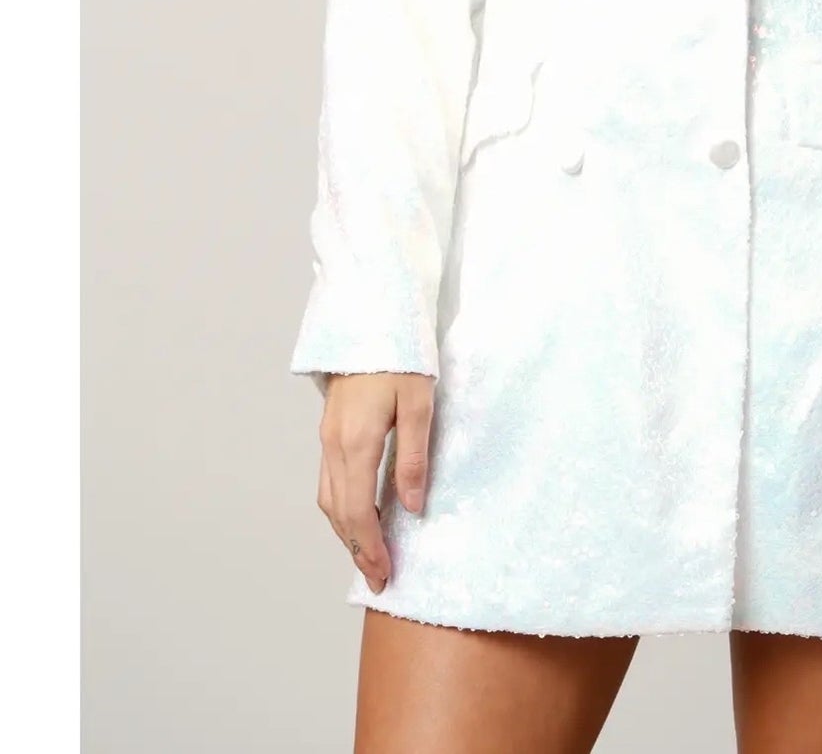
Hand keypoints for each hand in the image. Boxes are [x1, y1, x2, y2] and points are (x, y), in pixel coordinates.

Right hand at [315, 373, 435, 593]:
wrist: (370, 318)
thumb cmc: (400, 356)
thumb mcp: (418, 404)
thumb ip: (413, 457)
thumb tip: (410, 507)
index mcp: (355, 443)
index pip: (359, 512)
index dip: (371, 548)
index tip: (386, 576)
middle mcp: (334, 445)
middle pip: (339, 513)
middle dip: (358, 550)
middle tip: (378, 579)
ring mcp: (328, 437)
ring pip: (329, 499)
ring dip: (346, 533)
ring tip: (368, 556)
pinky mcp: (330, 429)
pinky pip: (329, 481)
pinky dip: (341, 508)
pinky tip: (358, 515)